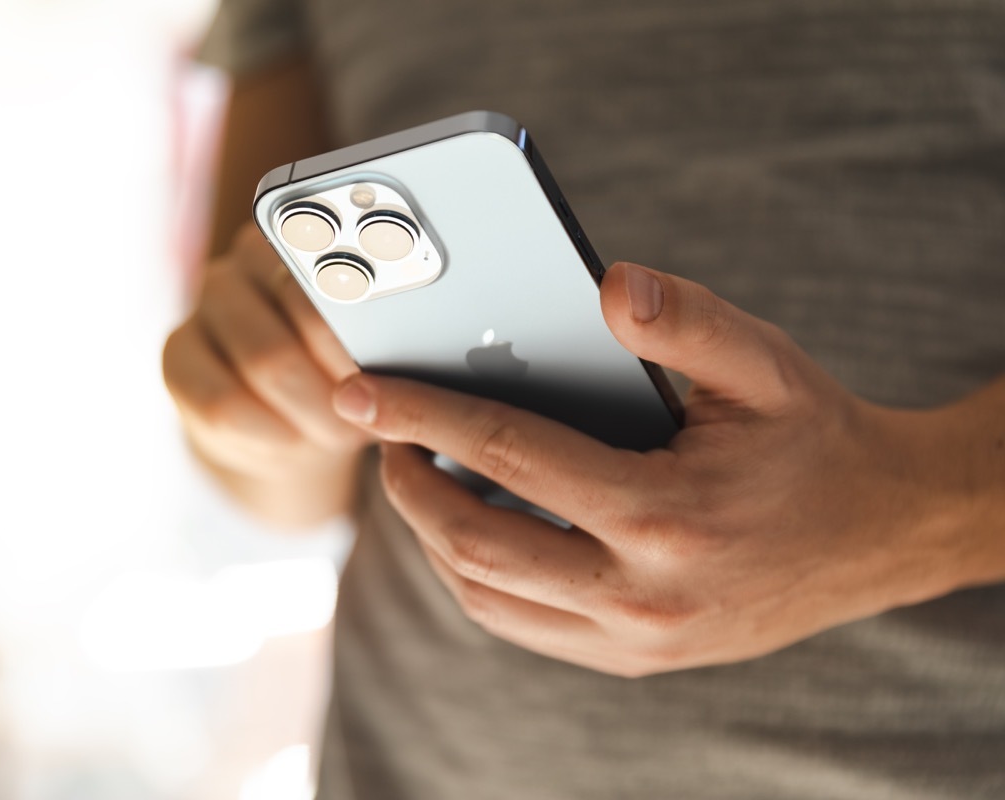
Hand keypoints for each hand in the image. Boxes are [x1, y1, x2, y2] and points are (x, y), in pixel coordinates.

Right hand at [163, 224, 369, 524]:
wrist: (287, 431)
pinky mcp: (177, 355)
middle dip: (345, 379)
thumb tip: (421, 335)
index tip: (388, 357)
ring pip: (267, 362)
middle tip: (372, 413)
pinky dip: (270, 435)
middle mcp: (246, 260)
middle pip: (304, 311)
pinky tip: (291, 443)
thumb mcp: (377, 355)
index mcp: (302, 239)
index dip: (362, 316)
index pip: (332, 263)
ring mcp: (205, 305)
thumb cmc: (347, 380)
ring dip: (315, 414)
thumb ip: (391, 336)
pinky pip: (224, 404)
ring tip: (340, 434)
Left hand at [330, 262, 1004, 675]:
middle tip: (380, 438)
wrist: (883, 533)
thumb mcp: (764, 362)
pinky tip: (474, 531)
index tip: (362, 392)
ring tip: (419, 481)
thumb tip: (604, 282)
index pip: (507, 456)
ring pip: (488, 601)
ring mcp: (637, 639)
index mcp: (665, 513)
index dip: (422, 417)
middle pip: (475, 546)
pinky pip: (525, 627)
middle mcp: (641, 593)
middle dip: (407, 488)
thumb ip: (685, 318)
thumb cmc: (816, 440)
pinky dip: (479, 581)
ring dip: (433, 541)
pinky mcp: (637, 659)